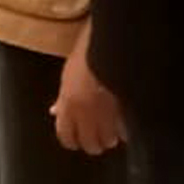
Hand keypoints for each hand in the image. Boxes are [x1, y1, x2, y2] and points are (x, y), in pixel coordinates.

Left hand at [51, 30, 125, 154]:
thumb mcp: (69, 73)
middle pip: (90, 144)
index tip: (76, 139)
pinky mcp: (128, 111)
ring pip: (110, 141)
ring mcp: (108, 113)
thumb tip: (55, 112)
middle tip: (97, 135)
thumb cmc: (88, 51)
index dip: (72, 139)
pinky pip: (127, 131)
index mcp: (69, 103)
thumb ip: (63, 98)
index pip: (66, 136)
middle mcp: (86, 112)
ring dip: (111, 137)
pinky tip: (128, 122)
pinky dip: (127, 130)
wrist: (114, 38)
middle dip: (93, 142)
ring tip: (114, 129)